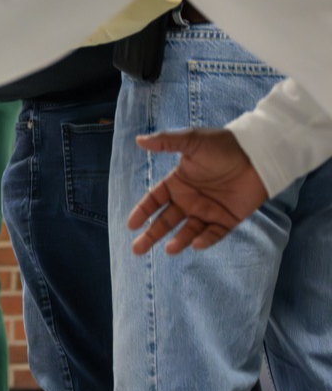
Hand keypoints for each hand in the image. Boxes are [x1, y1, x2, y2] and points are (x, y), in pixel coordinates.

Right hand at [127, 129, 268, 254]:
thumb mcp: (192, 141)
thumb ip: (166, 142)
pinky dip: (205, 240)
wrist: (259, 154)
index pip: (154, 201)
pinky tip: (196, 244)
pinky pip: (214, 233)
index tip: (131, 225)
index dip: (142, 213)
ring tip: (170, 249)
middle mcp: (189, 200)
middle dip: (151, 235)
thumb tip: (139, 140)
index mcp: (178, 183)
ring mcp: (208, 211)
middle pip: (165, 221)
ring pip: (188, 231)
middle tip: (138, 249)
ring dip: (178, 240)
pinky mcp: (228, 219)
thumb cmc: (224, 145)